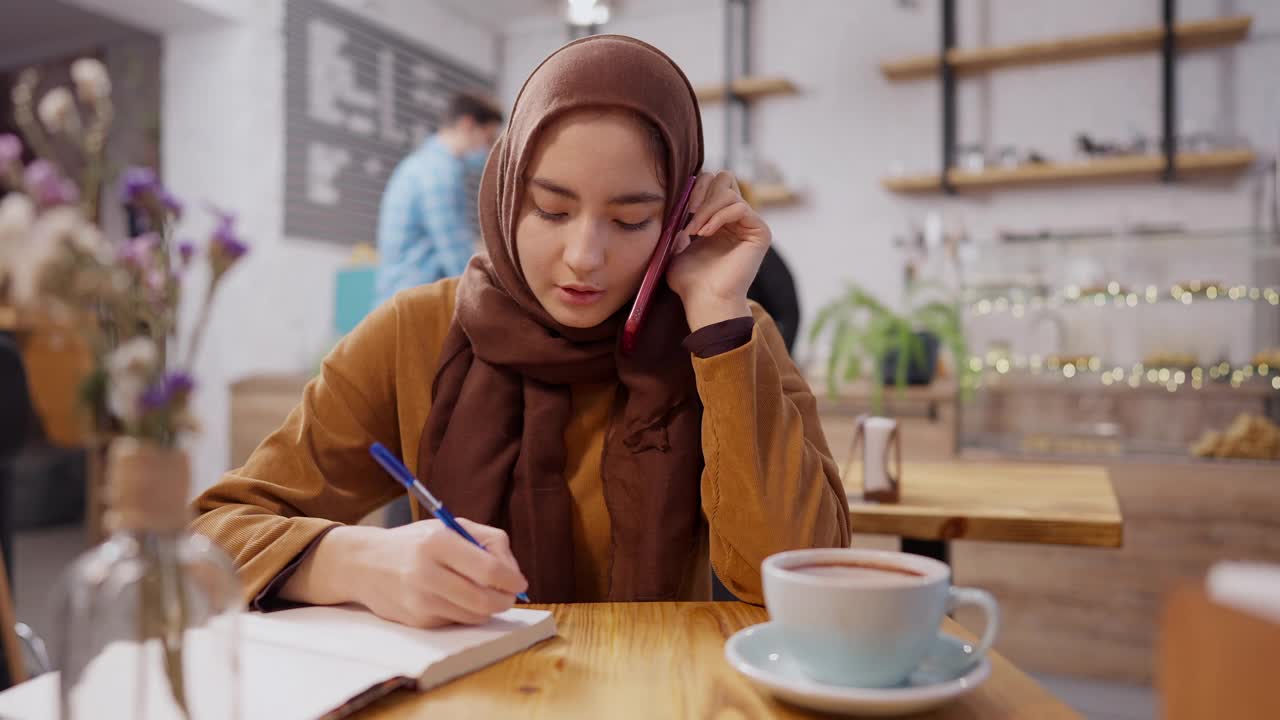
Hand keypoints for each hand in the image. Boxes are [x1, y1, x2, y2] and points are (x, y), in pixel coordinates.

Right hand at [349, 519, 528, 627]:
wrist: (365, 564)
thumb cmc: (416, 542)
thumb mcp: (450, 527)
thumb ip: (489, 542)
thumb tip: (513, 574)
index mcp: (438, 542)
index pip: (488, 570)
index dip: (511, 580)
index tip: (520, 583)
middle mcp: (426, 572)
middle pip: (484, 599)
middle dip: (505, 600)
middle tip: (509, 596)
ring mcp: (420, 600)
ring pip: (473, 615)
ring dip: (488, 609)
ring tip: (484, 595)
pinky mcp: (417, 621)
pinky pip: (456, 622)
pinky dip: (465, 613)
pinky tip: (454, 599)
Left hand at [665, 170, 770, 330]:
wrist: (706, 302)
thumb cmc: (690, 282)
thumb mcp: (674, 247)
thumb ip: (677, 223)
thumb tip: (680, 204)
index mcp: (718, 219)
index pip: (711, 183)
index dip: (695, 188)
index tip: (680, 209)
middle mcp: (736, 219)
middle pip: (724, 178)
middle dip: (702, 191)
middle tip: (688, 213)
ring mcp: (749, 224)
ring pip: (729, 191)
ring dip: (707, 208)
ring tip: (695, 231)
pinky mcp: (760, 232)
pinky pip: (740, 207)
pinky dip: (719, 216)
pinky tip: (705, 233)